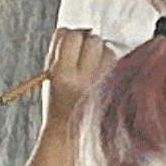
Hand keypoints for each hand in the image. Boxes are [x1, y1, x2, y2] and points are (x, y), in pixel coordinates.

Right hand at [30, 28, 112, 144]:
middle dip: (88, 42)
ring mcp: (102, 84)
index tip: (71, 42)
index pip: (70, 36)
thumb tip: (75, 31)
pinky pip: (117, 63)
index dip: (71, 36)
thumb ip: (58, 52)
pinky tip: (103, 76)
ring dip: (101, 52)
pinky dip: (111, 64)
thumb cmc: (57, 103)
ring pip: (108, 49)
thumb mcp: (48, 78)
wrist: (68, 135)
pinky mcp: (115, 89)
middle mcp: (82, 78)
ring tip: (93, 66)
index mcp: (61, 74)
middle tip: (84, 54)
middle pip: (92, 39)